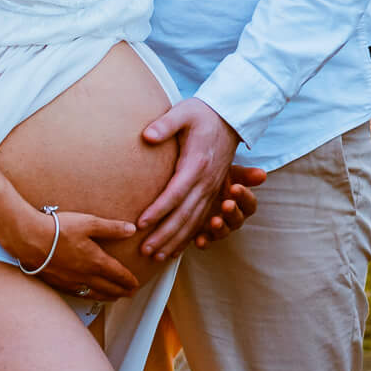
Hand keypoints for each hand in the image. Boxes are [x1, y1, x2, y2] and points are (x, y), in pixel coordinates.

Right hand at [15, 208, 140, 300]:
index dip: (129, 280)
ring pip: (93, 293)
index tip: (136, 284)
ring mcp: (70, 281)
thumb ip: (111, 228)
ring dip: (106, 296)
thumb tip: (132, 230)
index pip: (118, 274)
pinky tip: (87, 294)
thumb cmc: (58, 229)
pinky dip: (88, 296)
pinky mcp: (57, 283)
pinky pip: (78, 293)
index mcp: (96, 261)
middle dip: (121, 291)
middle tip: (130, 294)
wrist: (29, 239)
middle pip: (108, 287)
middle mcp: (85, 275)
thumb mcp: (89, 223)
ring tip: (113, 298)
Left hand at [136, 99, 242, 259]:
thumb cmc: (202, 114)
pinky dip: (188, 237)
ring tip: (156, 258)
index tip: (140, 224)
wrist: (229, 117)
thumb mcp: (184, 112)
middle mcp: (206, 181)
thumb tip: (146, 136)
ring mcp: (211, 189)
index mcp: (197, 164)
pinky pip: (201, 220)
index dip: (158, 210)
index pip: (175, 192)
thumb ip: (165, 124)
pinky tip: (175, 250)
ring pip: (193, 222)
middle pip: (184, 214)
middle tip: (145, 251)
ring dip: (175, 241)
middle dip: (164, 235)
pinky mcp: (212, 192)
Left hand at [194, 166, 267, 248]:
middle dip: (232, 212)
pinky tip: (199, 240)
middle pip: (237, 219)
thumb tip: (262, 175)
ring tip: (215, 222)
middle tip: (227, 205)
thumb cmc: (217, 178)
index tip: (235, 188)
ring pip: (223, 232)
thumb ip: (245, 175)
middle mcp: (232, 217)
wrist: (195, 185)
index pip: (249, 203)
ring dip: (220, 228)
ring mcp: (219, 227)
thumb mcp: (229, 173)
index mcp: (241, 203)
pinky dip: (203, 242)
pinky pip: (206, 241)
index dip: (244, 196)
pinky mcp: (204, 235)